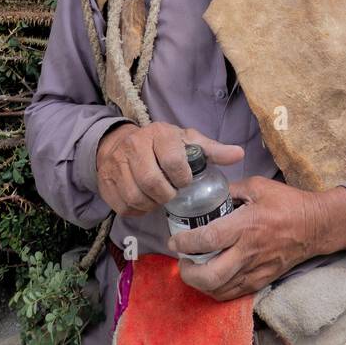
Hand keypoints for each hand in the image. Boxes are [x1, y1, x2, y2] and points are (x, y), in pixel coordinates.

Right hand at [96, 122, 243, 217]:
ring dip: (152, 204)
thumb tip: (239, 154)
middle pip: (151, 181)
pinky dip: (138, 210)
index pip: (172, 159)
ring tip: (159, 198)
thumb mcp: (187, 142)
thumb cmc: (162, 145)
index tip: (185, 181)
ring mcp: (116, 165)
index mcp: (158, 134)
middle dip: (167, 194)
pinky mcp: (106, 182)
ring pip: (136, 196)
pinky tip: (145, 202)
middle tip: (172, 194)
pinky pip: (123, 206)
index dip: (182, 177)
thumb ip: (212, 150)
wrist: (121, 143)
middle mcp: (134, 146)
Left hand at [167, 176, 345, 299]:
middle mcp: (248, 252)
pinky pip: (231, 294)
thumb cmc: (287, 203)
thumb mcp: (258, 186)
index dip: (186, 242)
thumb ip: (231, 190)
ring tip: (194, 268)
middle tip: (182, 259)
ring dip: (199, 283)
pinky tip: (210, 277)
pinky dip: (215, 290)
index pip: (209, 239)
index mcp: (246, 225)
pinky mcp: (261, 281)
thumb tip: (209, 194)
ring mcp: (255, 271)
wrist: (315, 226)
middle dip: (188, 272)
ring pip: (218, 290)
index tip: (175, 240)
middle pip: (210, 276)